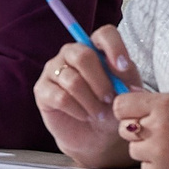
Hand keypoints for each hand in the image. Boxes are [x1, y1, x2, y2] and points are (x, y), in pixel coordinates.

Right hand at [33, 30, 137, 167]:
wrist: (97, 135)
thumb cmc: (112, 107)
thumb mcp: (127, 90)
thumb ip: (126, 75)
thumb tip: (122, 66)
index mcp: (95, 48)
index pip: (104, 34)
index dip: (115, 48)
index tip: (124, 68)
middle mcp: (71, 53)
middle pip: (83, 56)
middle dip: (101, 82)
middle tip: (110, 99)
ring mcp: (53, 70)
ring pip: (72, 80)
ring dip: (91, 102)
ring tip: (100, 114)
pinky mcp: (42, 90)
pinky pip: (60, 98)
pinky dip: (78, 111)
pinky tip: (84, 116)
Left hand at [112, 89, 168, 168]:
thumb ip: (157, 105)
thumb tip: (129, 106)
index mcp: (164, 104)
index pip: (120, 105)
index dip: (128, 111)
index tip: (136, 115)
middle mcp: (158, 127)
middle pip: (124, 129)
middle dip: (139, 132)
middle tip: (163, 134)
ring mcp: (159, 152)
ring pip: (134, 150)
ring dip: (148, 150)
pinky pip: (145, 168)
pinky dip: (157, 166)